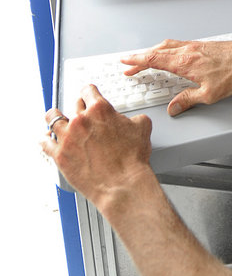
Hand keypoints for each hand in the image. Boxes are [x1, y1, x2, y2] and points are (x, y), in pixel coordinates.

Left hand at [42, 86, 154, 213]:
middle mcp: (81, 120)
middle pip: (73, 104)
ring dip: (55, 118)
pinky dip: (45, 140)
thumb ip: (134, 117)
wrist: (122, 184)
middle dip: (78, 107)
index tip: (89, 95)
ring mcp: (67, 138)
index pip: (88, 90)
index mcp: (100, 109)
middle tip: (81, 113)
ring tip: (56, 119)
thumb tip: (133, 120)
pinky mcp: (59, 156)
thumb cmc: (131, 159)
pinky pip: (45, 143)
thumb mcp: (142, 127)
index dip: (90, 92)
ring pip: (53, 119)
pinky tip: (47, 139)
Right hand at [121, 36, 231, 115]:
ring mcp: (195, 45)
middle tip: (130, 65)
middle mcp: (187, 50)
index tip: (126, 63)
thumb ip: (187, 100)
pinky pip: (177, 44)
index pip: (153, 59)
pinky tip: (169, 54)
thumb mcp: (209, 94)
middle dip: (141, 58)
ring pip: (167, 46)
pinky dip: (166, 49)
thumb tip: (173, 107)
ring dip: (153, 52)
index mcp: (184, 62)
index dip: (137, 61)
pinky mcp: (202, 45)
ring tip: (145, 60)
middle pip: (157, 51)